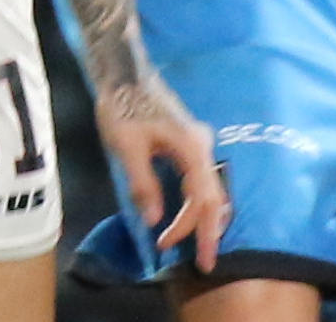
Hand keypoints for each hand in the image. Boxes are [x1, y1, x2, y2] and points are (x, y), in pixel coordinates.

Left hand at [91, 71, 230, 272]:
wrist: (122, 71)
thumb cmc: (122, 106)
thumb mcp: (127, 147)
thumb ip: (143, 184)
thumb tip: (154, 220)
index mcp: (191, 147)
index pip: (199, 199)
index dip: (186, 227)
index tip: (164, 245)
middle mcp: (202, 145)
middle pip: (213, 197)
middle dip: (209, 232)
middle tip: (206, 265)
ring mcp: (198, 142)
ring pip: (210, 187)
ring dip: (205, 218)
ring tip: (200, 245)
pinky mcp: (189, 141)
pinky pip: (202, 178)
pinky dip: (200, 202)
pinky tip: (192, 215)